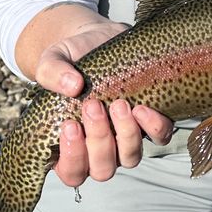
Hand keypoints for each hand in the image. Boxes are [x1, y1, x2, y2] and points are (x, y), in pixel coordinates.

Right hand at [34, 22, 174, 186]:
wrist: (97, 39)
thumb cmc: (70, 59)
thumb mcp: (52, 60)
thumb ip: (51, 73)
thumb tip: (73, 86)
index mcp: (70, 144)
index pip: (71, 173)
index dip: (73, 158)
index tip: (70, 125)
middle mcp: (99, 149)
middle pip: (103, 169)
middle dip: (99, 141)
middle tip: (93, 106)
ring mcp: (126, 138)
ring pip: (131, 158)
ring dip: (126, 135)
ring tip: (119, 104)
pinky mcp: (150, 122)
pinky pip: (159, 137)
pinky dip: (153, 127)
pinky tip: (142, 107)